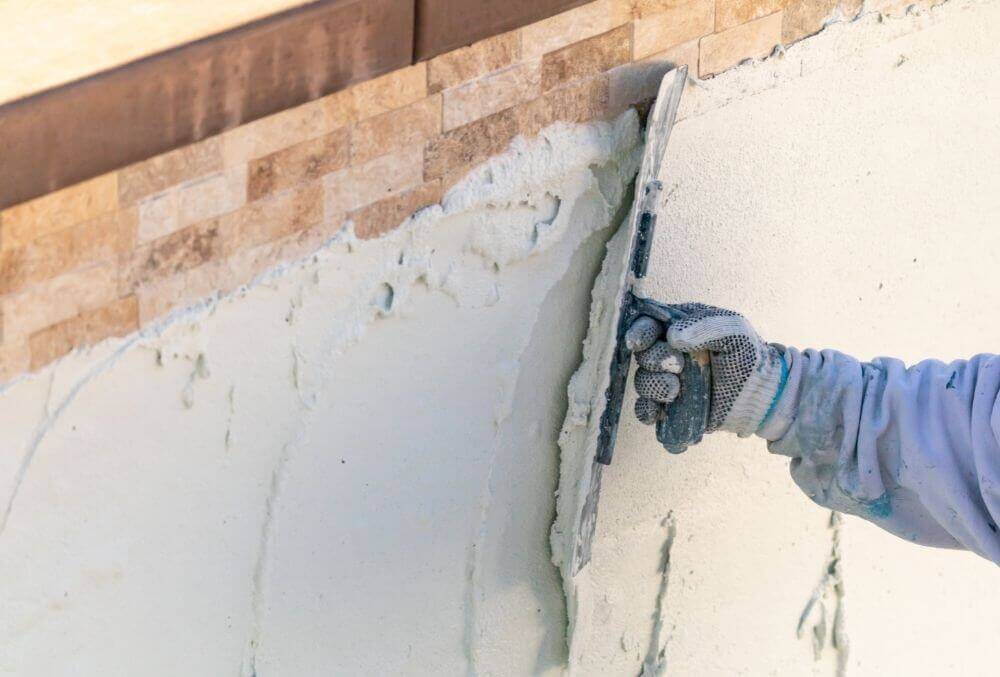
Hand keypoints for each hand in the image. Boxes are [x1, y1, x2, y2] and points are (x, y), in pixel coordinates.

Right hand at [626, 303, 785, 436]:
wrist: (763, 396)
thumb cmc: (750, 357)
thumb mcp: (734, 330)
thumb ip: (705, 325)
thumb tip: (672, 335)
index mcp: (682, 329)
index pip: (649, 324)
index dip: (640, 332)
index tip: (640, 342)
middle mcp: (670, 354)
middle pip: (643, 356)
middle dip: (653, 361)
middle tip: (677, 367)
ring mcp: (670, 381)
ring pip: (643, 383)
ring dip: (653, 386)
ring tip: (675, 391)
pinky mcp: (673, 407)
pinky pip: (648, 411)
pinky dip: (647, 413)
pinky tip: (657, 413)